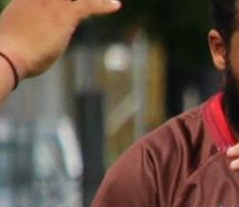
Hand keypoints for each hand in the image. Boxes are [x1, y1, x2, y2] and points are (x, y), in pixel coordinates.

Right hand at [0, 0, 120, 80]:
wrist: (6, 55)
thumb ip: (31, 33)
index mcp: (23, 0)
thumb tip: (35, 45)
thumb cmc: (8, 53)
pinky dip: (103, 5)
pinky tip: (116, 6)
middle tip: (75, 4)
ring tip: (108, 0)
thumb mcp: (17, 37)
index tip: (60, 4)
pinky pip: (88, 5)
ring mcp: (50, 4)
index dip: (50, 0)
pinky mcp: (64, 15)